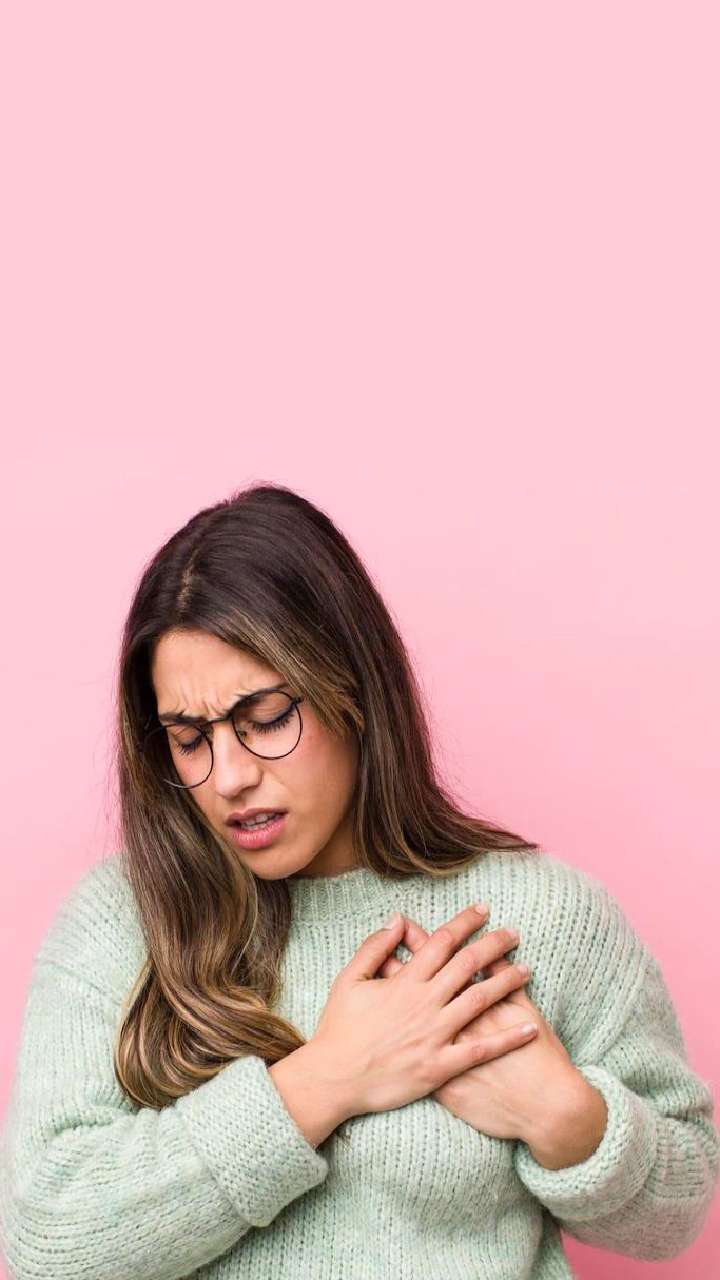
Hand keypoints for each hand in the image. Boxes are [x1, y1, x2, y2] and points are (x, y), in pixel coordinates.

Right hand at [306, 906, 541, 1121]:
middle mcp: (425, 1003)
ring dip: (506, 982)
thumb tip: (397, 919)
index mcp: (405, 981)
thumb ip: (374, 948)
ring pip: (479, 1001)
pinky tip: (530, 1028)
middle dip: (494, 945)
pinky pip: (481, 1050)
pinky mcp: (440, 1067)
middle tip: (514, 933)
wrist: (333, 1079)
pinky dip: (508, 1039)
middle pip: (468, 965)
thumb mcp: (348, 980)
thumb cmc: (338, 1029)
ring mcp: (435, 1035)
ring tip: (527, 969)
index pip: (442, 941)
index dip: (465, 922)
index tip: (483, 910)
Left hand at [378, 911, 597, 1153]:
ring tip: (378, 977)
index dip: (420, 940)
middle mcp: (450, 1022)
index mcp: (470, 1002)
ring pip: (407, 1016)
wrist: (544, 1107)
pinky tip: (390, 1029)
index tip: (406, 925)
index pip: (438, 960)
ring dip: (392, 996)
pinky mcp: (439, 1079)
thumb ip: (504, 979)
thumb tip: (492, 952)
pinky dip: (400, 1040)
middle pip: (415, 983)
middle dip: (398, 962)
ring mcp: (442, 1051)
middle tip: (381, 943)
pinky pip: (410, 1053)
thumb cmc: (540, 1058)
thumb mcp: (526, 1009)